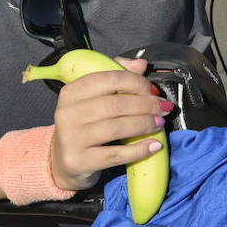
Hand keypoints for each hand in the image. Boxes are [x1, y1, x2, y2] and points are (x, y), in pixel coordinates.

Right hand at [49, 57, 168, 191]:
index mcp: (71, 92)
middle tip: (162, 108)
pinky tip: (154, 145)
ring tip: (159, 123)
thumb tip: (141, 65)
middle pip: (116, 104)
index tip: (152, 90)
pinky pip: (116, 154)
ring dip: (145, 124)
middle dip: (146, 105)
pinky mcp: (80, 161)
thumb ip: (116, 77)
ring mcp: (72, 138)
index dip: (136, 82)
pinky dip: (140, 150)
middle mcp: (68, 113)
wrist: (63, 162)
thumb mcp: (93, 99)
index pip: (109, 79)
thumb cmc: (83, 126)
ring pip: (117, 127)